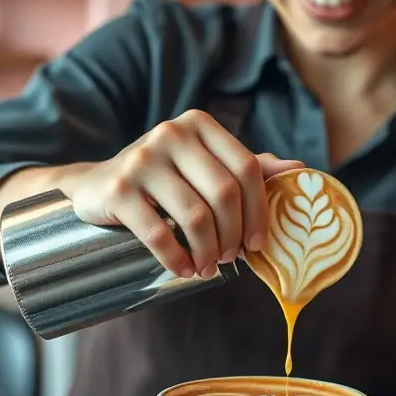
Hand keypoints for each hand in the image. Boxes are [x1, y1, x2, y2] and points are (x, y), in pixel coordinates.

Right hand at [57, 109, 302, 278]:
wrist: (95, 185)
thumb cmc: (164, 178)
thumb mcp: (205, 165)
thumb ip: (248, 167)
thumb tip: (300, 169)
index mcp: (199, 124)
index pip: (247, 168)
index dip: (259, 210)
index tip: (259, 243)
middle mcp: (171, 134)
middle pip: (224, 193)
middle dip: (234, 235)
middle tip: (231, 259)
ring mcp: (142, 159)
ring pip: (195, 216)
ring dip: (208, 252)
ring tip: (209, 267)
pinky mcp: (118, 189)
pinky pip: (158, 233)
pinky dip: (176, 259)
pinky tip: (184, 270)